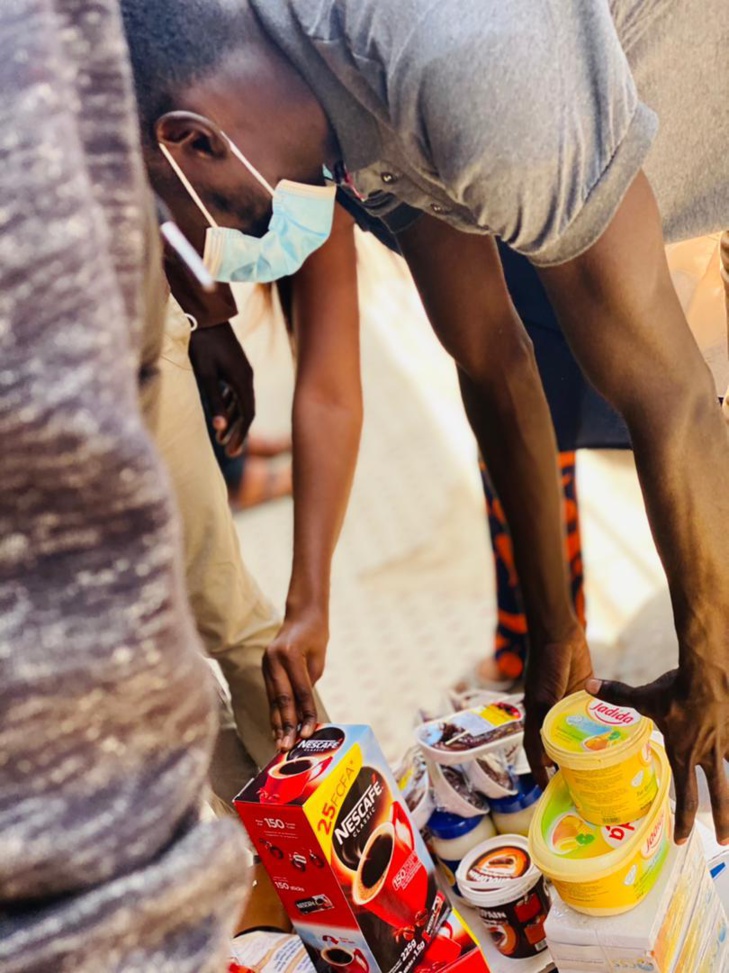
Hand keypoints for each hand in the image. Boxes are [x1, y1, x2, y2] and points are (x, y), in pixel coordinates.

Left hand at [189, 322, 254, 455]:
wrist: (205, 316)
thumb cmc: (202, 344)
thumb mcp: (205, 374)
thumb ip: (214, 400)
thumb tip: (220, 427)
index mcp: (243, 381)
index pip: (248, 415)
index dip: (240, 435)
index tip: (232, 451)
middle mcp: (247, 378)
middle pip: (247, 412)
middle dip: (237, 433)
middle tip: (228, 452)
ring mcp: (242, 372)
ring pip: (242, 403)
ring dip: (233, 421)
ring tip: (221, 437)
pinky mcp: (236, 367)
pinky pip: (237, 393)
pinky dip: (231, 407)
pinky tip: (223, 415)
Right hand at [263, 610, 328, 750]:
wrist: (302, 614)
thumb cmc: (316, 636)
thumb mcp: (318, 659)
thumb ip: (308, 684)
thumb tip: (305, 716)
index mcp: (291, 654)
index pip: (300, 691)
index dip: (305, 714)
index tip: (308, 734)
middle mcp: (274, 659)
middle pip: (282, 698)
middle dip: (286, 725)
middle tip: (287, 747)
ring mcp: (266, 662)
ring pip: (273, 699)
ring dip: (277, 723)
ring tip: (279, 744)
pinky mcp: (264, 667)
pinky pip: (271, 694)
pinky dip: (274, 712)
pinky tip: (276, 729)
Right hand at [523, 627, 592, 789]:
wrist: (558, 634)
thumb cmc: (544, 664)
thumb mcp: (542, 695)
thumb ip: (545, 721)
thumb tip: (550, 754)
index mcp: (536, 718)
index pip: (536, 752)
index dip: (540, 771)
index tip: (549, 791)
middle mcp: (551, 716)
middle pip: (558, 747)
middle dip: (567, 767)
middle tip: (582, 787)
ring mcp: (568, 706)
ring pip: (578, 735)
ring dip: (587, 751)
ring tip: (601, 771)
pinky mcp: (585, 695)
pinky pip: (593, 718)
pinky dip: (601, 731)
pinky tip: (614, 743)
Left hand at [587, 668, 728, 843]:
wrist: (707, 675)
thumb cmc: (674, 690)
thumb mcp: (644, 697)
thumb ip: (617, 695)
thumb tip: (589, 686)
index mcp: (683, 754)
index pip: (685, 796)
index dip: (683, 820)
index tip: (680, 838)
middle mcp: (707, 754)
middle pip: (718, 796)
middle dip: (722, 821)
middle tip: (722, 842)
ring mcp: (725, 743)